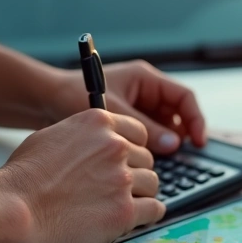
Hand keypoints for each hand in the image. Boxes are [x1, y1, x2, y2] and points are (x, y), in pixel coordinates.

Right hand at [0, 109, 164, 242]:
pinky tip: (132, 219)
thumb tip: (91, 146)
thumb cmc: (21, 179)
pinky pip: (155, 211)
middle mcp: (115, 147)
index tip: (127, 162)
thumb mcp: (49, 138)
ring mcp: (122, 179)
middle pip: (146, 160)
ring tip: (119, 205)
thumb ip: (81, 138)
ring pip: (152, 185)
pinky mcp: (124, 211)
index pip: (138, 133)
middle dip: (134, 175)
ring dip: (140, 196)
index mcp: (98, 124)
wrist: (12, 211)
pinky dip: (146, 216)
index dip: (132, 150)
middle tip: (116, 189)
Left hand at [53, 60, 205, 154]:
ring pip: (164, 128)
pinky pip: (148, 137)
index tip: (198, 141)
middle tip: (183, 156)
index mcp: (145, 79)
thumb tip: (174, 145)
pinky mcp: (127, 125)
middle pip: (177, 115)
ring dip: (166, 144)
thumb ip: (144, 128)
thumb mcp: (112, 112)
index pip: (183, 97)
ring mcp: (136, 109)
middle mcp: (144, 93)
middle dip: (182, 135)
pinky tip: (145, 163)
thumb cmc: (70, 95)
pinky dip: (151, 150)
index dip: (195, 119)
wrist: (42, 102)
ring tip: (163, 162)